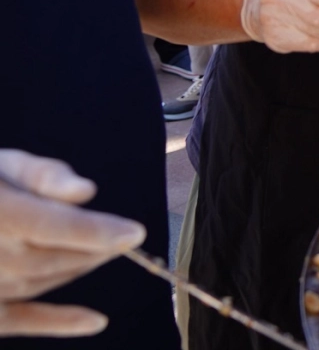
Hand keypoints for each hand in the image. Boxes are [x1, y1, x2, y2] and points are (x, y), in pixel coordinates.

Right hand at [0, 151, 146, 336]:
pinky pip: (18, 320)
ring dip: (78, 267)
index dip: (93, 231)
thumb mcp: (5, 166)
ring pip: (40, 282)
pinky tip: (95, 321)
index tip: (135, 233)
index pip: (48, 224)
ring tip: (103, 251)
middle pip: (51, 257)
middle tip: (125, 238)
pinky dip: (57, 322)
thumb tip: (86, 192)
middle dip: (95, 248)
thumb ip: (45, 175)